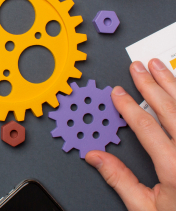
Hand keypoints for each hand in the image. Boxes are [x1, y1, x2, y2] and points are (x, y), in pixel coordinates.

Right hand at [86, 59, 175, 210]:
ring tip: (160, 67)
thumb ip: (120, 180)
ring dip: (173, 84)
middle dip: (152, 84)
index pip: (146, 126)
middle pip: (171, 109)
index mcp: (175, 168)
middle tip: (140, 67)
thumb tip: (96, 158)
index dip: (128, 106)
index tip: (118, 93)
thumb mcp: (145, 209)